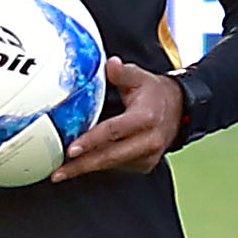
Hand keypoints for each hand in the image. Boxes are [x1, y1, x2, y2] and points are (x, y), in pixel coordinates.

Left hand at [53, 60, 182, 178]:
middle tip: (58, 172)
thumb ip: (123, 72)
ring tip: (61, 171)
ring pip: (112, 164)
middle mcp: (149, 140)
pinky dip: (99, 165)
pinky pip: (118, 166)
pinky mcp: (145, 165)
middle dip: (81, 166)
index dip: (91, 141)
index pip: (114, 131)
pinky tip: (81, 165)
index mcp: (146, 117)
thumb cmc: (154, 93)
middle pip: (110, 156)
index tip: (71, 149)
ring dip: (85, 168)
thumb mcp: (140, 77)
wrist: (179, 110)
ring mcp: (148, 156)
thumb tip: (110, 65)